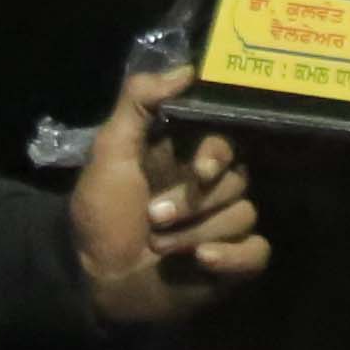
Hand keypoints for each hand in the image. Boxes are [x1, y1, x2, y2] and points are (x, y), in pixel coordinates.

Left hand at [72, 65, 267, 322]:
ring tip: (160, 247)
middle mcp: (209, 190)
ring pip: (244, 215)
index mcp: (186, 159)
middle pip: (238, 180)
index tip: (200, 168)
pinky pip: (257, 252)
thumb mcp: (110, 151)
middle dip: (194, 203)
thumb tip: (186, 69)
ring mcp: (223, 227)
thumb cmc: (100, 214)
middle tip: (153, 218)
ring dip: (197, 232)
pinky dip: (233, 256)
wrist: (92, 280)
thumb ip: (139, 102)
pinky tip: (203, 261)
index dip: (217, 153)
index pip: (225, 142)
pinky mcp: (231, 263)